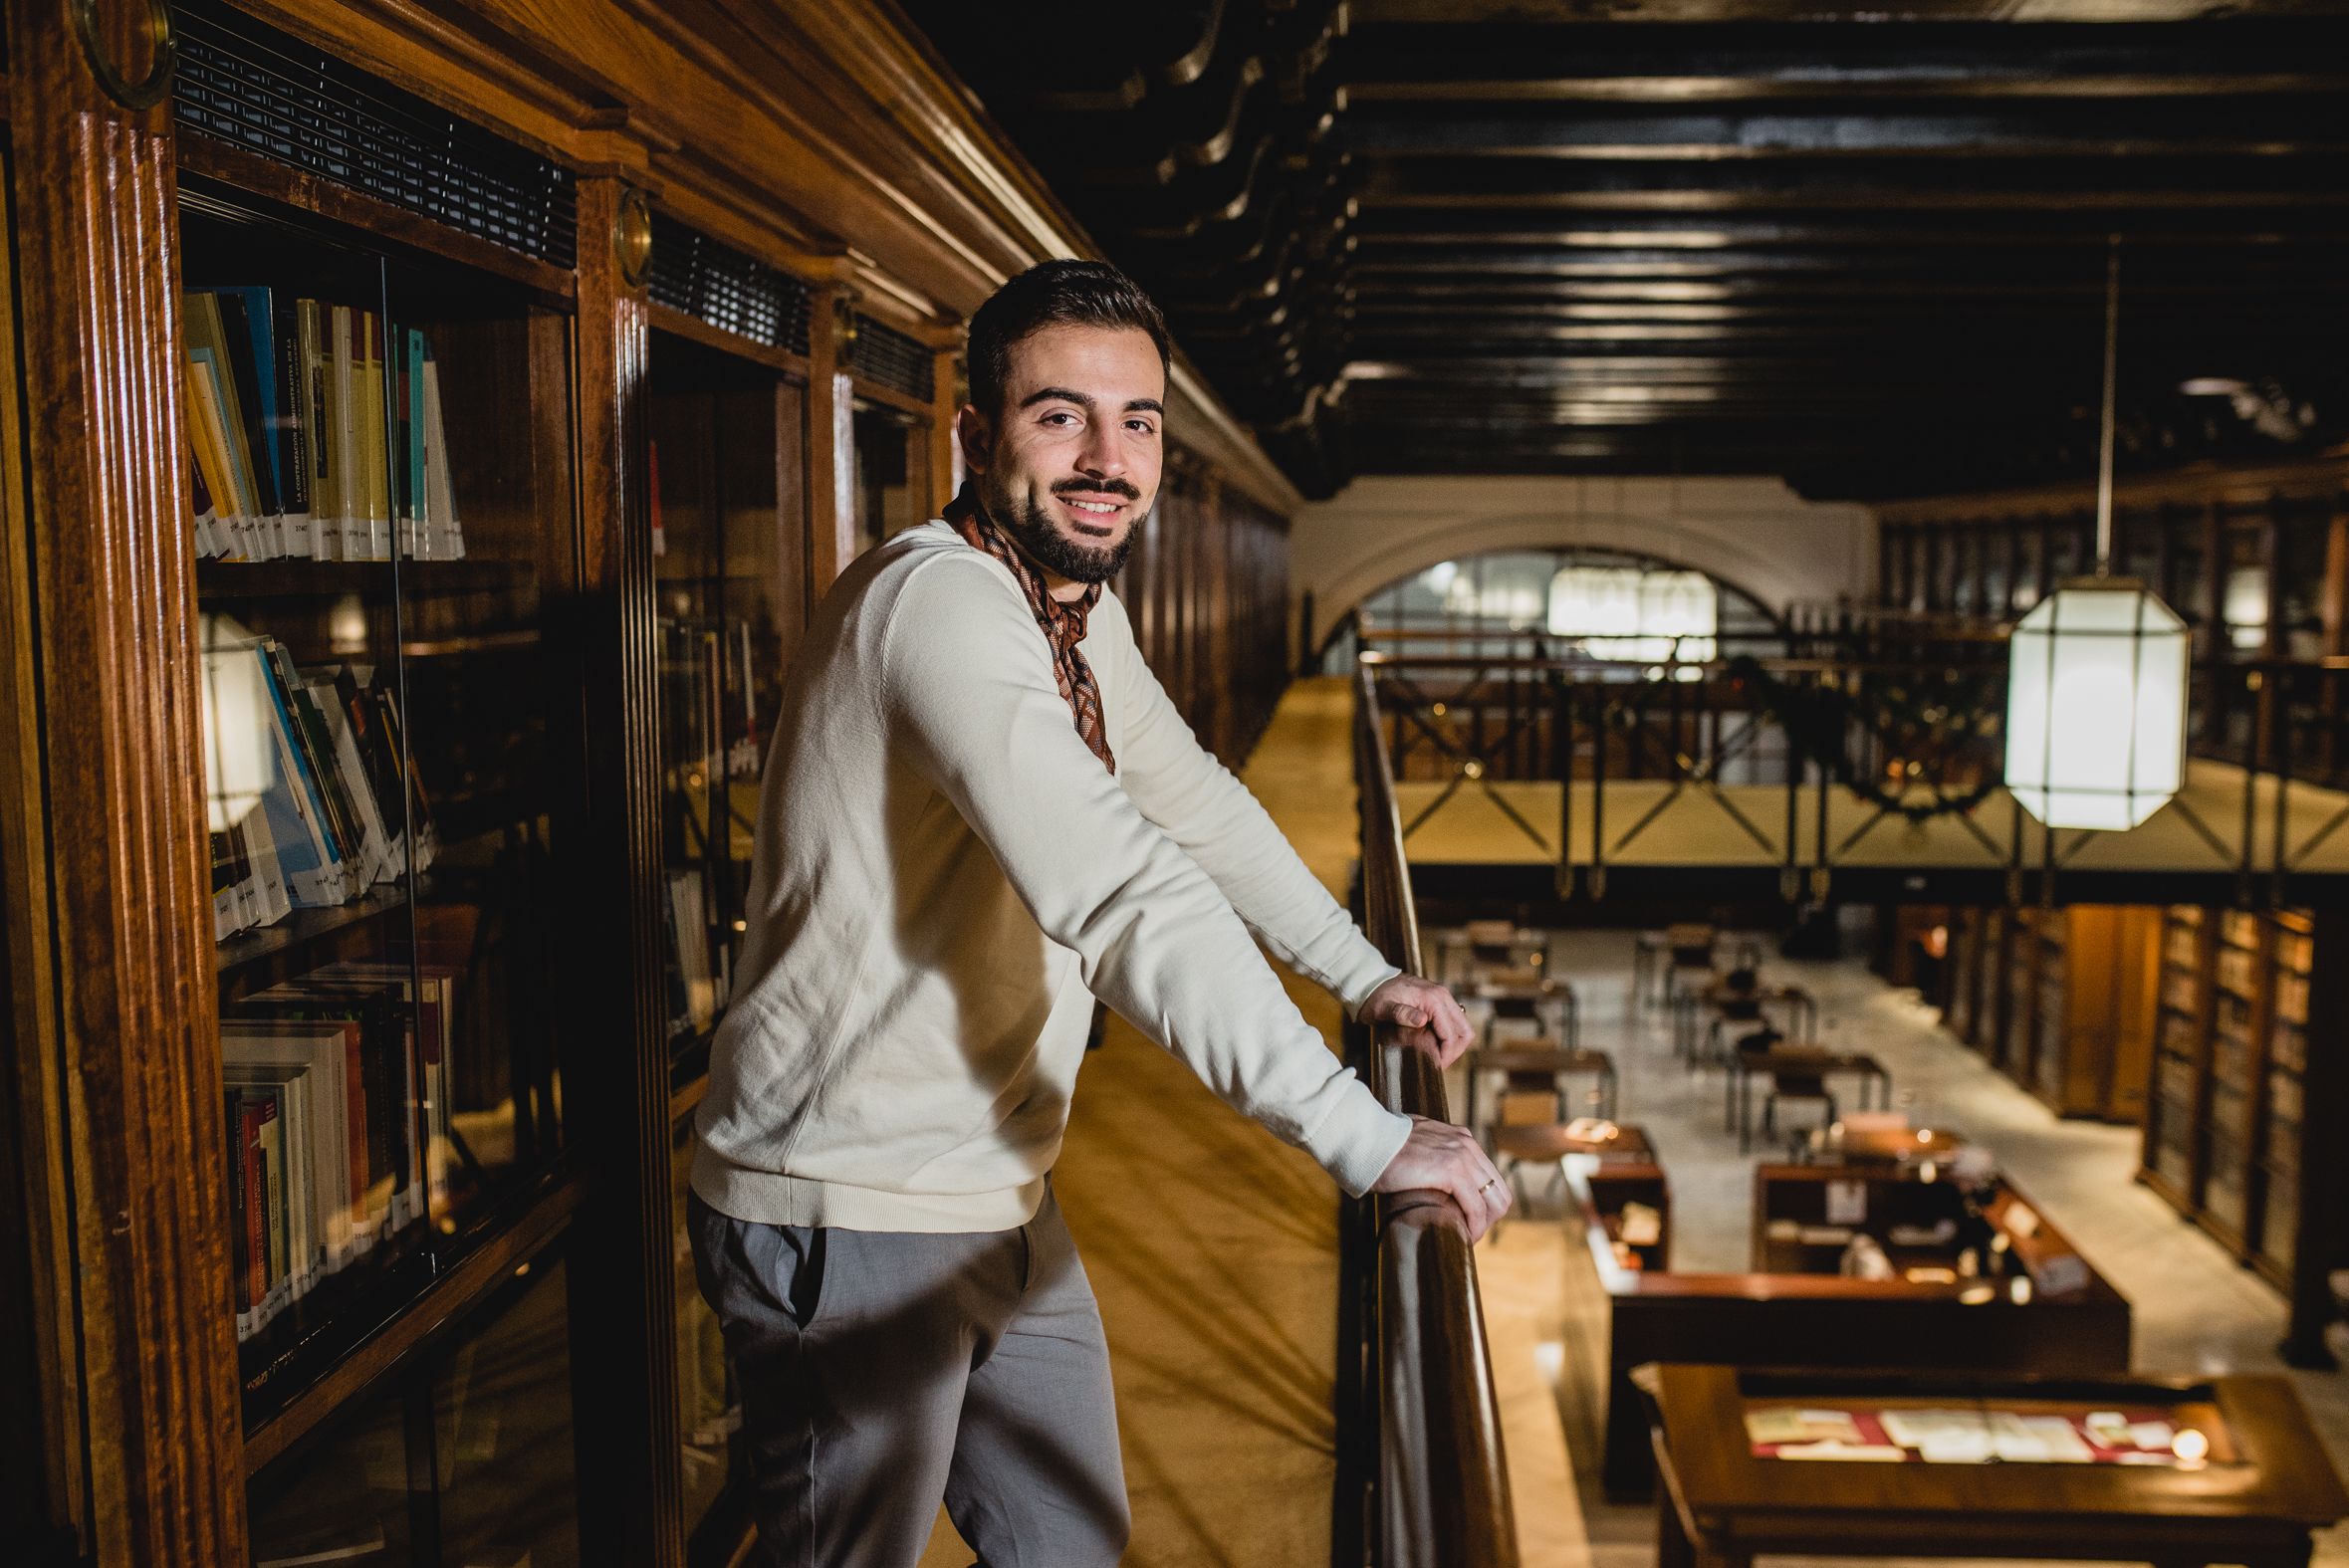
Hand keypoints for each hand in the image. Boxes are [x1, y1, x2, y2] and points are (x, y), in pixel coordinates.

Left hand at [1360, 973, 1474, 1067]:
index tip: (1435, 1065)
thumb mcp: (1383, 1008)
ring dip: (1454, 1044)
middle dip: (1454, 1051)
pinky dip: (1449, 1035)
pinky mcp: (1439, 1001)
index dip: (1446, 1054)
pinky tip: (1435, 1043)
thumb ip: (1401, 1013)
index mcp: (1433, 999)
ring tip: (1437, 1055)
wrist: (1372, 980)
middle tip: (1439, 1063)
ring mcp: (1442, 997)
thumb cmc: (1376, 996)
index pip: (1452, 1034)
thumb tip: (1422, 1020)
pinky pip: (1454, 1022)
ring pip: (1462, 1027)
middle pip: (1464, 1031)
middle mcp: (1443, 996)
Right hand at [1370, 1115, 1510, 1241]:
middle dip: (1487, 1218)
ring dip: (1482, 1226)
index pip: (1489, 1178)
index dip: (1483, 1205)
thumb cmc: (1379, 1148)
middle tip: (1467, 1234)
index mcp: (1460, 1139)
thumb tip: (1423, 1180)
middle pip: (1499, 1191)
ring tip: (1464, 1239)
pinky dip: (1473, 1227)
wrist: (1363, 1139)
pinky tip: (1462, 1236)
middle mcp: (1466, 1144)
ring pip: (1493, 1202)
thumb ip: (1427, 1158)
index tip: (1465, 1221)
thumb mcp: (1413, 1148)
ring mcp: (1461, 1156)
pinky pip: (1476, 1208)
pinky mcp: (1451, 1170)